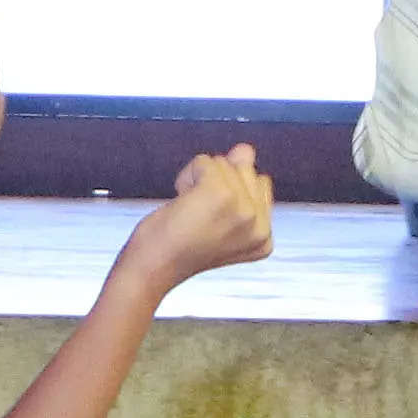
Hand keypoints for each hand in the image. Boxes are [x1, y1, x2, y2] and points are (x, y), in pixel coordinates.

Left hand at [121, 146, 273, 288]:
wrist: (152, 269)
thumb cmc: (178, 247)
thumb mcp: (218, 216)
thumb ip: (240, 183)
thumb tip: (246, 149)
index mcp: (265, 238)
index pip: (259, 184)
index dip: (228, 194)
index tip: (210, 224)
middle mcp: (260, 226)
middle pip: (245, 169)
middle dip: (216, 182)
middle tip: (198, 217)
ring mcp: (244, 210)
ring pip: (224, 162)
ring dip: (198, 180)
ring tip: (188, 212)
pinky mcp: (222, 194)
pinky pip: (205, 161)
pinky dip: (186, 175)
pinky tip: (181, 203)